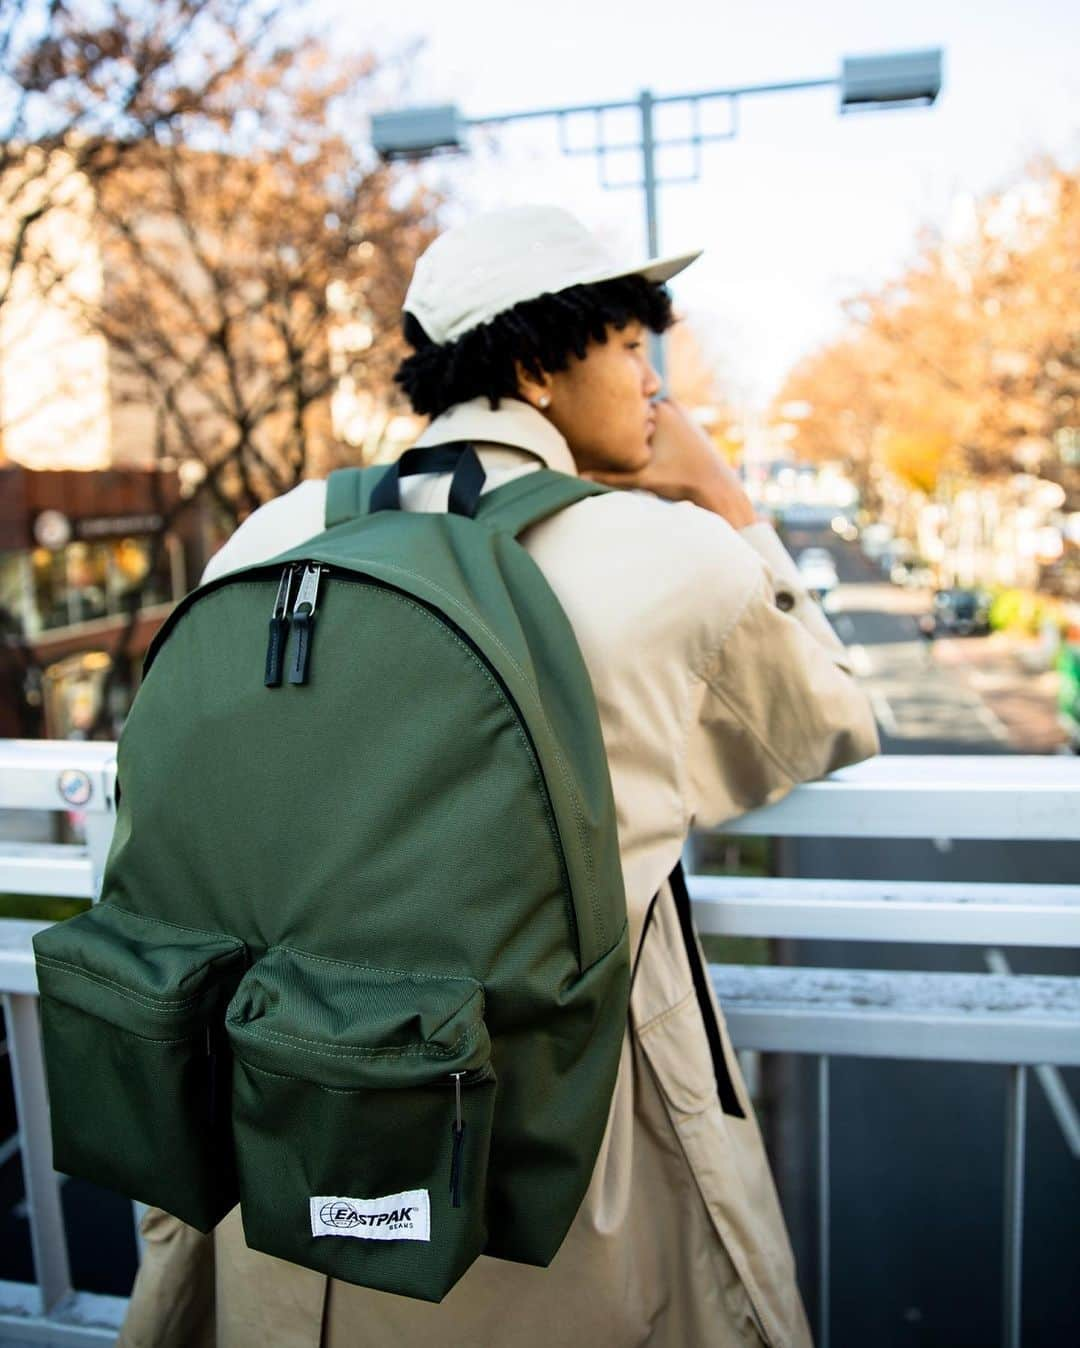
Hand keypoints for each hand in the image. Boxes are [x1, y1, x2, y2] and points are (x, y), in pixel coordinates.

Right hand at [580, 398, 757, 528]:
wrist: (716, 487)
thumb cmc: (678, 482)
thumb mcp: (639, 479)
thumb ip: (609, 476)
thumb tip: (580, 477)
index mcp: (658, 409)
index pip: (624, 411)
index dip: (613, 425)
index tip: (600, 436)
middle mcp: (671, 404)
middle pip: (636, 415)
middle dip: (627, 429)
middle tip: (616, 447)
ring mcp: (682, 413)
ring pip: (650, 422)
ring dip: (641, 434)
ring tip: (638, 455)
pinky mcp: (689, 424)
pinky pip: (663, 427)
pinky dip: (655, 437)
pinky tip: (654, 454)